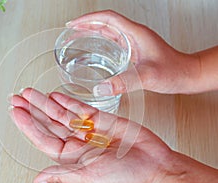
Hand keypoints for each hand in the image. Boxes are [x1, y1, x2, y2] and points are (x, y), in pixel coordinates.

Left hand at [9, 88, 172, 182]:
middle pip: (48, 123)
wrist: (154, 165)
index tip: (14, 111)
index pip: (42, 138)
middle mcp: (76, 142)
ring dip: (45, 102)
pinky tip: (54, 95)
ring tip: (30, 92)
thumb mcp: (88, 177)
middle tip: (16, 97)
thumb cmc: (124, 176)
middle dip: (31, 109)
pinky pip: (80, 107)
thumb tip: (36, 181)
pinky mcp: (101, 118)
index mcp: (70, 158)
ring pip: (61, 113)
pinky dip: (67, 100)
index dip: (27, 124)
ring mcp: (88, 129)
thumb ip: (61, 174)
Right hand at [67, 10, 199, 94]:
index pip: (108, 18)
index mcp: (135, 34)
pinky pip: (114, 42)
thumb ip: (124, 82)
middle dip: (87, 24)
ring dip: (93, 32)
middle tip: (71, 30)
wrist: (187, 75)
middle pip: (106, 23)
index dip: (88, 19)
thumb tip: (100, 88)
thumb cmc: (174, 71)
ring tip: (78, 37)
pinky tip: (96, 52)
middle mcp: (134, 35)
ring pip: (109, 32)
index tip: (74, 24)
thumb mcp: (147, 77)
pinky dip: (102, 43)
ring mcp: (135, 42)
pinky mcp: (136, 51)